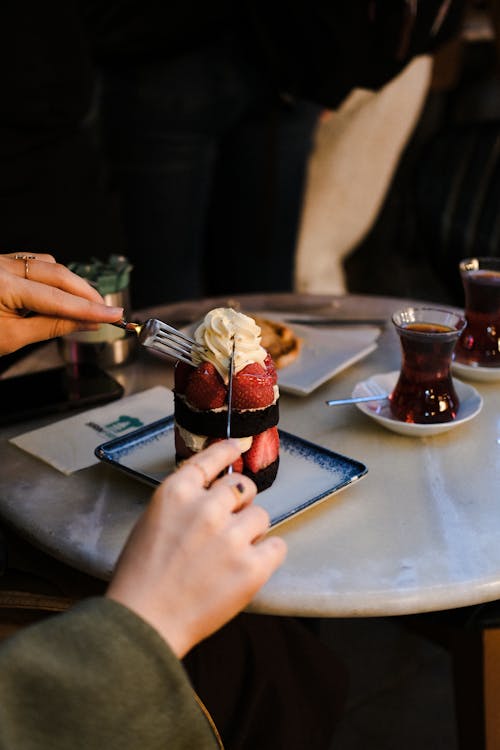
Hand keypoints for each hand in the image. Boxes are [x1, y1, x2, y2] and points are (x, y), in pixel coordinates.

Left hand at [0, 253, 123, 354]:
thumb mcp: (11, 337)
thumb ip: (52, 326)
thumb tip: (86, 323)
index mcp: (2, 284)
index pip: (58, 298)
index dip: (89, 309)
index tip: (114, 315)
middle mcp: (1, 265)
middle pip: (58, 273)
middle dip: (85, 293)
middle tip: (107, 311)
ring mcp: (1, 261)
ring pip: (48, 265)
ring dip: (71, 284)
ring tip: (87, 306)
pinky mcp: (1, 263)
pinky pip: (34, 263)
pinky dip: (53, 277)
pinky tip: (63, 293)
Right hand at [106, 440, 286, 657]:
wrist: (144, 622)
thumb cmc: (140, 577)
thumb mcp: (152, 522)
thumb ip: (183, 503)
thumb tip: (213, 494)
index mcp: (176, 493)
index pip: (211, 458)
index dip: (228, 450)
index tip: (239, 446)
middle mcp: (206, 508)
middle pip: (242, 486)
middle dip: (239, 502)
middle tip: (229, 524)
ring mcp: (232, 537)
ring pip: (261, 515)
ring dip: (251, 530)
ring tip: (231, 555)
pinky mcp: (252, 567)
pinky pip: (277, 546)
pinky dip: (267, 555)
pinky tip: (249, 567)